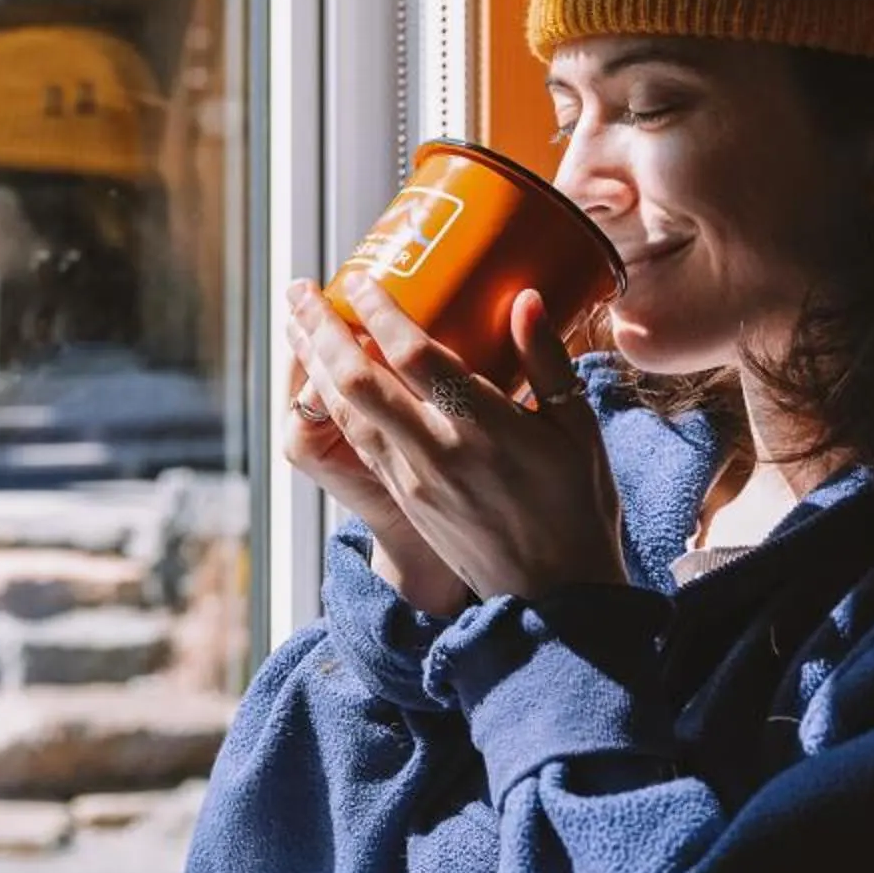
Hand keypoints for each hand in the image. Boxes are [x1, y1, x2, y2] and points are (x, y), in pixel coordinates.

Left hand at [284, 272, 626, 605]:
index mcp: (484, 428)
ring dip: (313, 364)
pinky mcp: (403, 497)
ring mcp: (412, 479)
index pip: (415, 358)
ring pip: (345, 413)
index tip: (358, 278)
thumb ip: (548, 360)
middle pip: (357, 383)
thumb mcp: (578, 429)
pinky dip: (331, 401)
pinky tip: (320, 378)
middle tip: (299, 290)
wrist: (554, 594)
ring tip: (295, 323)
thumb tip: (527, 298)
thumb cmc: (577, 505)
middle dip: (321, 331)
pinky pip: (356, 440)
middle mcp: (437, 452)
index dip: (380, 313)